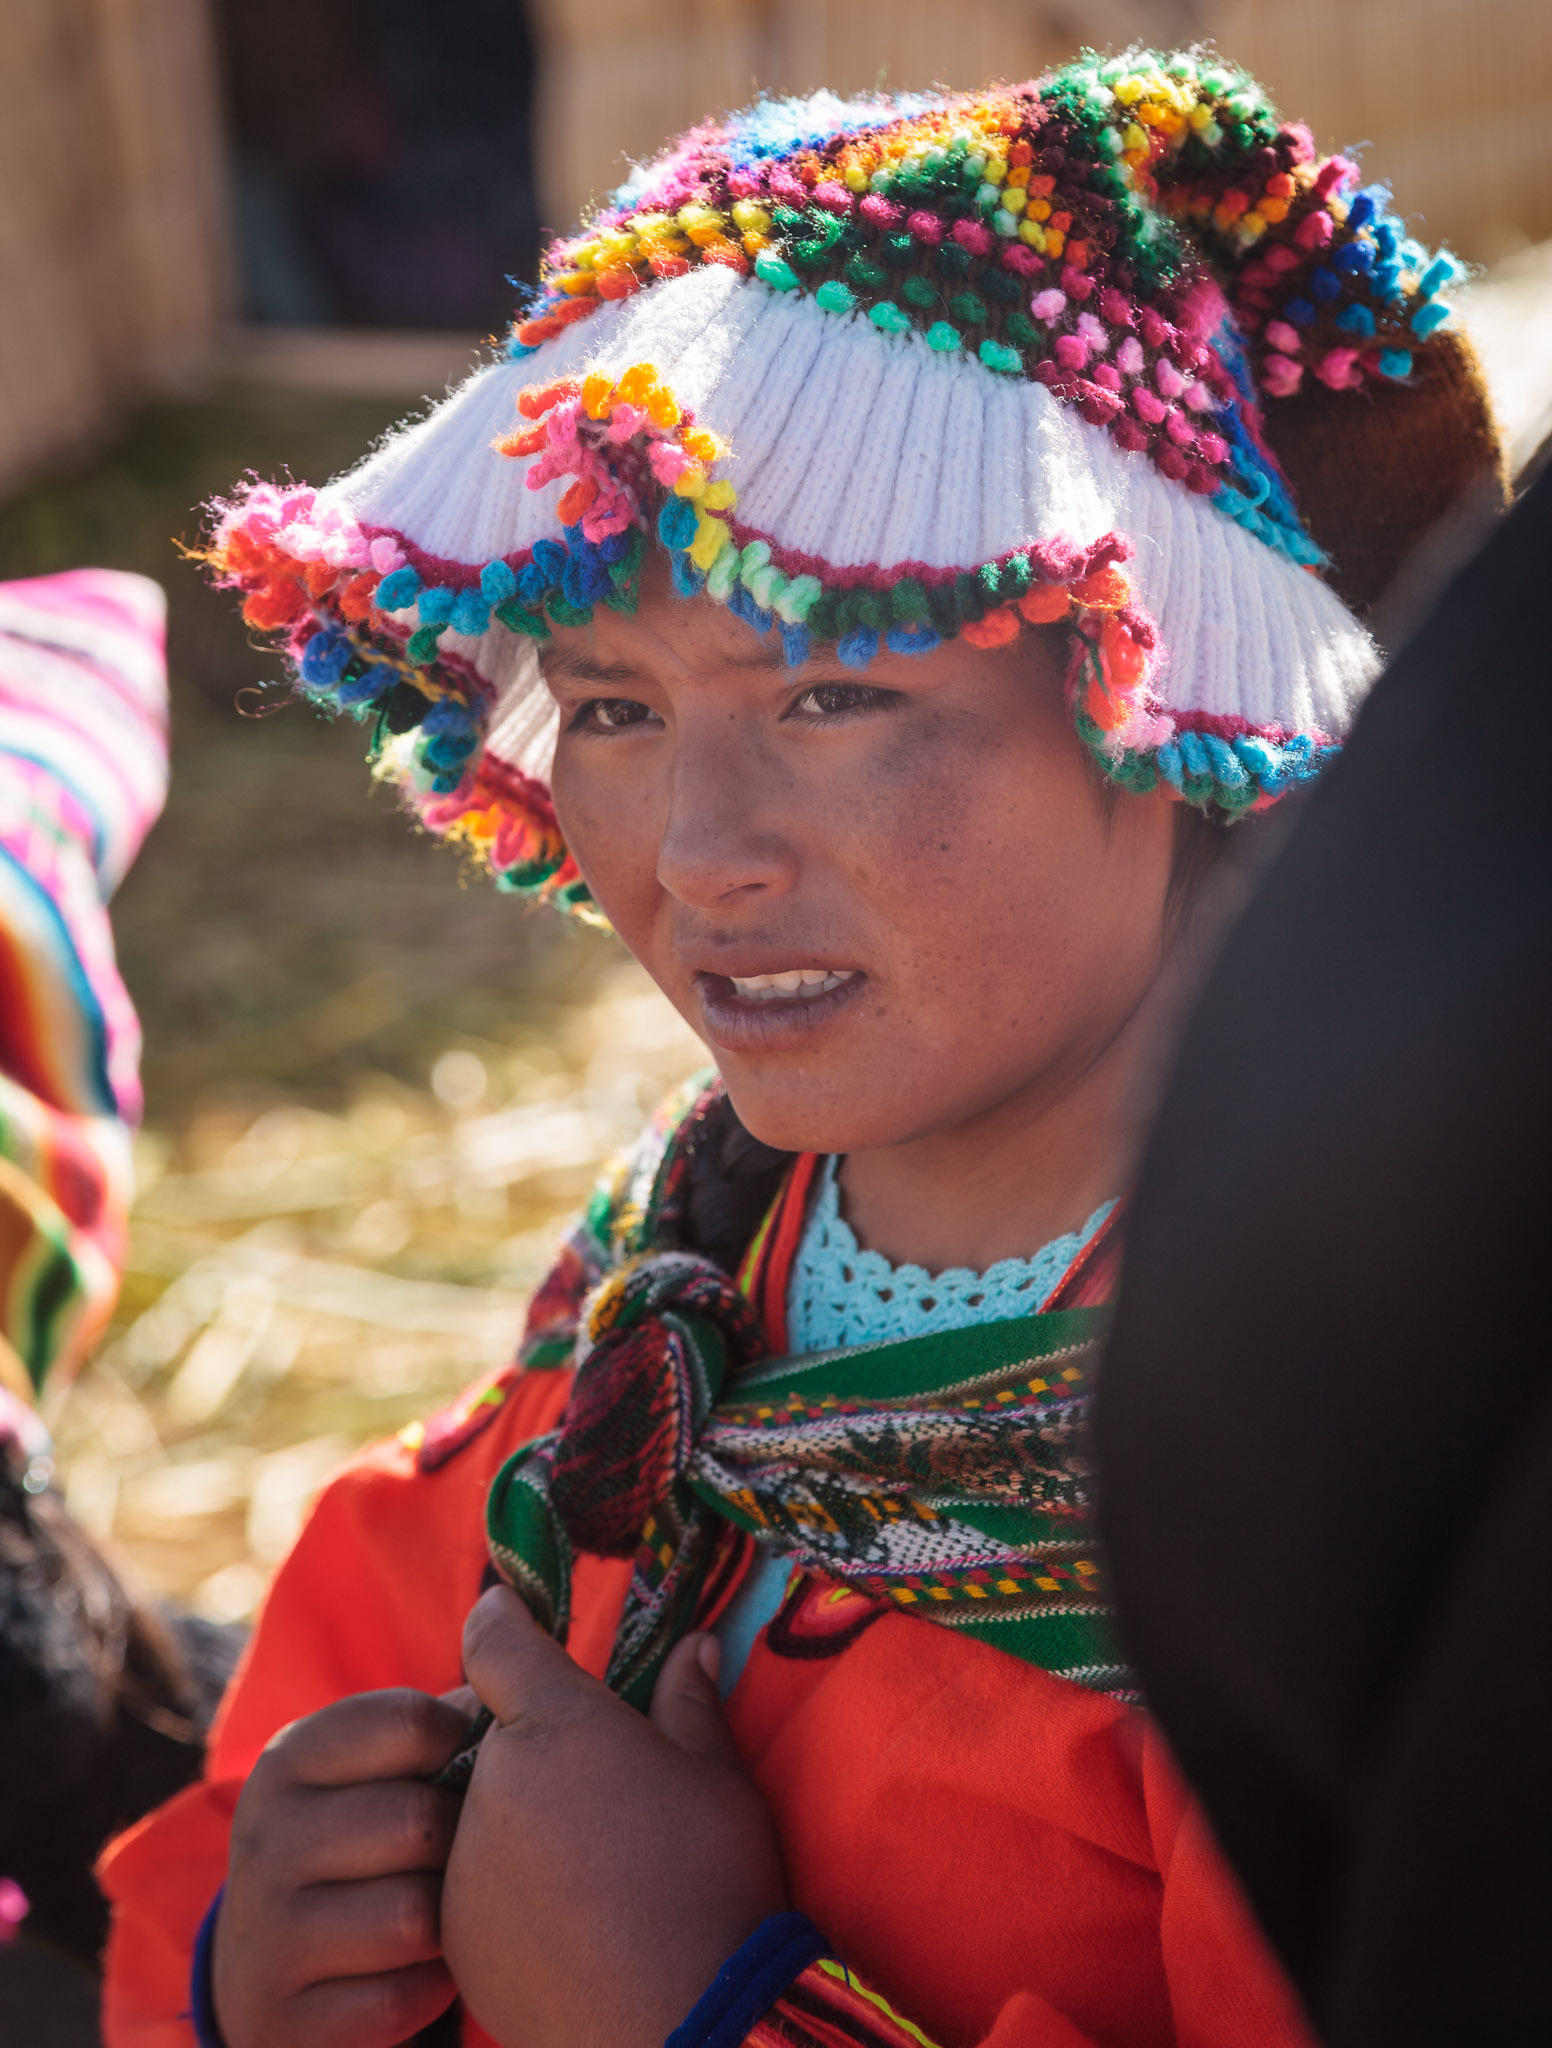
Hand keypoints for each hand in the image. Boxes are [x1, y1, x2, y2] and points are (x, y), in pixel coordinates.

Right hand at [213, 1689, 471, 2047]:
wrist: (278, 1976)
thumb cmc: (367, 1844)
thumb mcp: (382, 1769)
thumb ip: (446, 1715)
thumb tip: (510, 1621)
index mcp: (290, 1758)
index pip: (411, 1722)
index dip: (463, 1747)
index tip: (460, 1768)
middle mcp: (262, 1839)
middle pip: (418, 1823)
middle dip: (459, 1845)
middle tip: (451, 1857)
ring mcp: (265, 1933)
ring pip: (414, 1916)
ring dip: (448, 1923)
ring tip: (435, 1913)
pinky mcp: (282, 2019)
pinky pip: (403, 1999)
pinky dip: (429, 1990)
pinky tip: (412, 1974)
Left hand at [441, 1588, 787, 2047]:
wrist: (681, 2030)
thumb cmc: (712, 1887)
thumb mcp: (717, 1779)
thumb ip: (689, 1703)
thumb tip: (696, 1645)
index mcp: (554, 1723)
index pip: (493, 1638)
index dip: (503, 1619)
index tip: (511, 1612)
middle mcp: (489, 1784)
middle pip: (494, 1738)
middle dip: (535, 1745)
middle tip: (596, 1783)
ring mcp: (464, 1866)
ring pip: (483, 1815)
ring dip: (521, 1821)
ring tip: (593, 1867)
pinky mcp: (456, 1936)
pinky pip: (475, 1888)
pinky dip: (510, 1890)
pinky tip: (571, 1921)